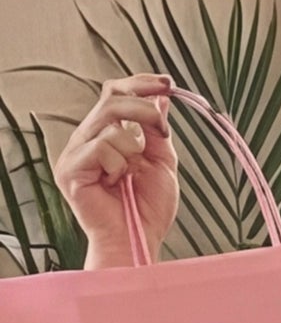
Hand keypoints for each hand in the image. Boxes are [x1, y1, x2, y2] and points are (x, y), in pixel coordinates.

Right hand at [54, 79, 179, 264]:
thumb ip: (157, 130)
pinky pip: (102, 146)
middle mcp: (87, 139)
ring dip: (134, 149)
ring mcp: (75, 153)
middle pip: (112, 98)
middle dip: (144, 110)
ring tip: (132, 174)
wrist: (138, 240)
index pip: (116, 94)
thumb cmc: (148, 209)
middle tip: (162, 131)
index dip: (141, 84)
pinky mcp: (70, 168)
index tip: (168, 83)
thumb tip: (161, 97)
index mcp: (106, 135)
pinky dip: (119, 164)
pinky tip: (116, 183)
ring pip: (110, 123)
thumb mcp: (162, 162)